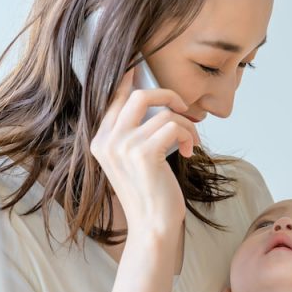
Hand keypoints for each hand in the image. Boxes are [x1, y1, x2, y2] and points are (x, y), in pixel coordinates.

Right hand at [89, 67, 199, 236]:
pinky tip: (190, 152)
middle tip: (183, 108)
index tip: (137, 65)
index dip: (128, 78)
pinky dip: (189, 136)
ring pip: (164, 112)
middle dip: (168, 95)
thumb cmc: (149, 194)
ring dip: (186, 125)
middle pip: (138, 94)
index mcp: (100, 141)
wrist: (152, 226)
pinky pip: (174, 126)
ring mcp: (123, 147)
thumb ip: (134, 132)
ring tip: (191, 142)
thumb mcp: (133, 160)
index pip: (115, 98)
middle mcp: (107, 141)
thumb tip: (154, 99)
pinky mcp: (143, 154)